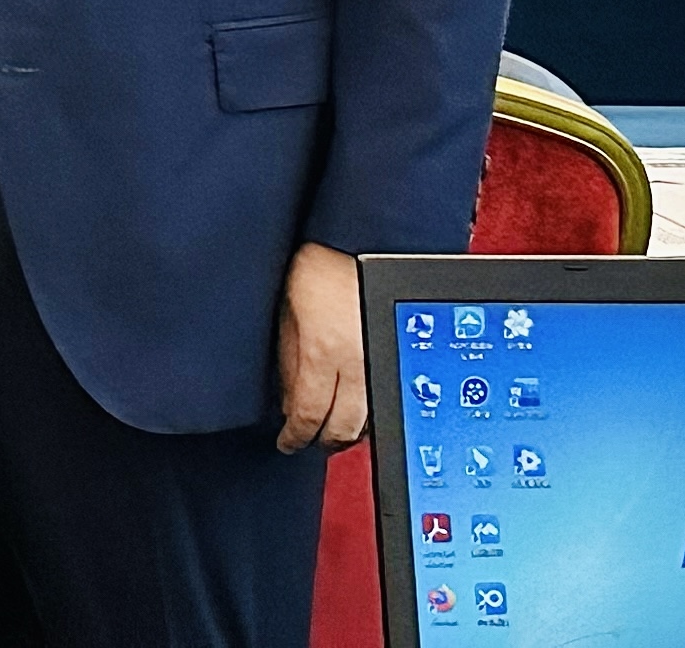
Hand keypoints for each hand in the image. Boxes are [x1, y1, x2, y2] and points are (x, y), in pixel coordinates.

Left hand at [274, 241, 366, 452]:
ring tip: (333, 429)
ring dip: (351, 430)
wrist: (359, 241)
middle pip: (345, 426)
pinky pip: (387, 399)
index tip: (287, 442)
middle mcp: (358, 362)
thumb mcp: (285, 314)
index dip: (296, 436)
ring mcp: (383, 359)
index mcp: (322, 351)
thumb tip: (289, 405)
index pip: (309, 414)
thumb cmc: (315, 267)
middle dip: (324, 440)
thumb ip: (288, 362)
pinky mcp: (399, 354)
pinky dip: (372, 413)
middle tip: (310, 441)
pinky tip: (359, 410)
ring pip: (372, 419)